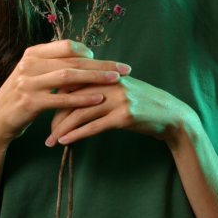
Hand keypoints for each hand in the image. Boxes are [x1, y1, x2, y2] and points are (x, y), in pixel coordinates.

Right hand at [0, 39, 130, 146]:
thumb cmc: (21, 97)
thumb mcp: (33, 75)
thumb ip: (53, 64)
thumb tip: (84, 56)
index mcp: (32, 54)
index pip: (66, 46)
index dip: (89, 52)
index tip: (107, 61)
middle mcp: (29, 64)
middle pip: (73, 60)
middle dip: (101, 64)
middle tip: (124, 69)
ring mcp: (28, 82)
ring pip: (69, 76)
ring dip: (95, 78)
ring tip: (116, 81)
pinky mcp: (29, 102)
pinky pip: (61, 98)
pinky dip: (82, 99)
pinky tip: (99, 99)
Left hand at [46, 75, 193, 146]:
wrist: (172, 116)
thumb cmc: (143, 105)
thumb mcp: (121, 91)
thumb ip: (99, 88)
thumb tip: (72, 94)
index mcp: (108, 75)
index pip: (74, 81)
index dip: (57, 95)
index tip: (45, 109)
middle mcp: (111, 83)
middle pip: (73, 97)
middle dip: (55, 114)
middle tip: (44, 130)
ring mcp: (118, 99)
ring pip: (80, 113)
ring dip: (62, 128)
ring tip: (50, 141)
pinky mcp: (124, 116)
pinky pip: (94, 126)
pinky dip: (76, 135)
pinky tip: (65, 142)